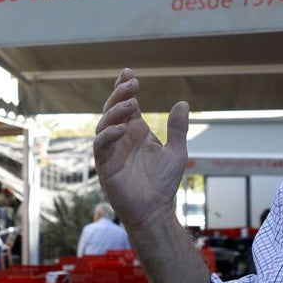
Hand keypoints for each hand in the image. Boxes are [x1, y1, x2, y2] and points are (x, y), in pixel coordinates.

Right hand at [94, 69, 188, 234]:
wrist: (155, 209)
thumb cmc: (163, 183)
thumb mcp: (176, 151)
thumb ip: (177, 129)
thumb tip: (182, 103)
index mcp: (135, 132)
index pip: (126, 104)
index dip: (125, 88)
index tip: (129, 73)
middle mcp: (121, 138)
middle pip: (113, 109)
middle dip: (119, 94)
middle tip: (131, 83)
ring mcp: (111, 150)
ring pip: (104, 124)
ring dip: (115, 112)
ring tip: (130, 104)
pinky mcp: (105, 165)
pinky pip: (101, 145)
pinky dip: (108, 135)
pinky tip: (121, 129)